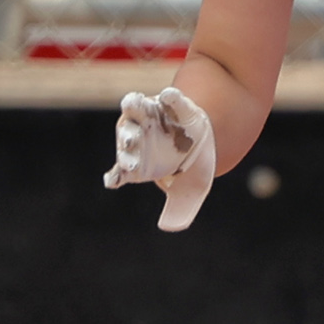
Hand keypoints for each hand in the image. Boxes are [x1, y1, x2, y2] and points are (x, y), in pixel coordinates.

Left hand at [105, 87, 215, 232]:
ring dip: (134, 106)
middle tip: (132, 143)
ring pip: (135, 110)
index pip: (122, 170)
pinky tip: (170, 96)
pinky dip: (169, 97)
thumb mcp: (190, 190)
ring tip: (133, 101)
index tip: (122, 175)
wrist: (204, 139)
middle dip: (128, 139)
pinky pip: (168, 99)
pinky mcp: (171, 103)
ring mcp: (152, 118)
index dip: (119, 173)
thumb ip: (180, 208)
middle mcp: (138, 138)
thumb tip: (170, 228)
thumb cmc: (190, 165)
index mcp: (137, 163)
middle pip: (127, 137)